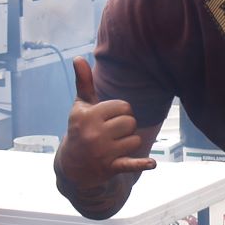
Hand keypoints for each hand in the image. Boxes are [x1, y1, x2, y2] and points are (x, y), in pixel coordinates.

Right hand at [56, 58, 154, 191]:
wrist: (73, 167)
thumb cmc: (80, 129)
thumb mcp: (81, 107)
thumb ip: (84, 82)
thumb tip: (78, 57)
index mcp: (88, 115)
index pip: (123, 107)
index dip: (121, 112)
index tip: (110, 119)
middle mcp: (94, 133)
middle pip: (131, 122)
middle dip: (126, 127)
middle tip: (113, 133)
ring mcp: (102, 152)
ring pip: (135, 140)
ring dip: (130, 143)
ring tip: (115, 146)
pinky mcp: (110, 167)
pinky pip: (130, 164)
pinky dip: (141, 164)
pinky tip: (151, 163)